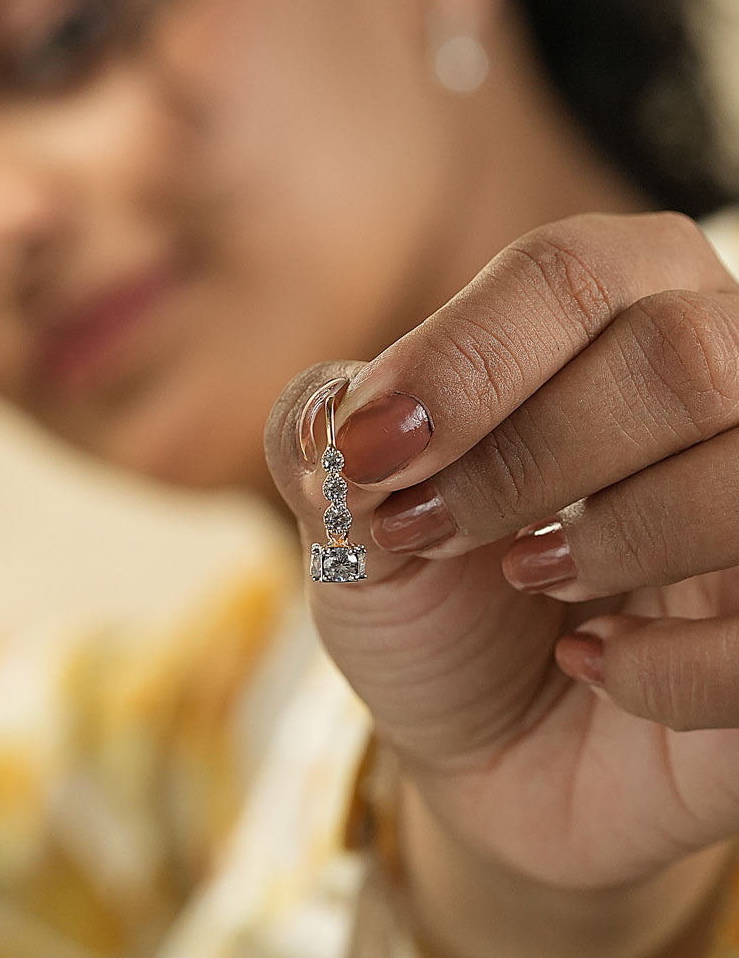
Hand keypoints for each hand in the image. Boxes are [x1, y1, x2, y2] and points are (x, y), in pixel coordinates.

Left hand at [265, 213, 738, 934]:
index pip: (571, 274)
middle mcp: (727, 379)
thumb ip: (322, 435)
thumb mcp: (348, 512)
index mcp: (617, 309)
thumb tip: (337, 420)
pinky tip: (593, 666)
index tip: (368, 453)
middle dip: (526, 455)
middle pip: (678, 353)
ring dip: (611, 537)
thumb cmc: (434, 599)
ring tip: (525, 575)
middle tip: (430, 528)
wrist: (496, 746)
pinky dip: (670, 666)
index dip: (460, 361)